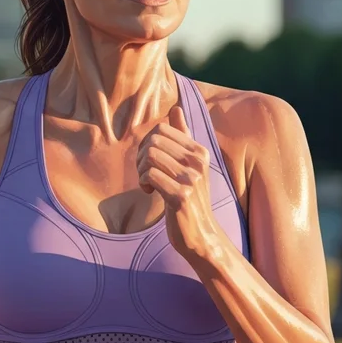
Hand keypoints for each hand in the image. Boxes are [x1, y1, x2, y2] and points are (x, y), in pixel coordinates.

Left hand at [137, 105, 215, 259]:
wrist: (201, 234)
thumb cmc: (191, 198)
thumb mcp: (190, 166)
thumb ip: (183, 136)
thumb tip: (175, 108)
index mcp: (199, 152)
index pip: (162, 129)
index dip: (147, 142)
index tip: (149, 161)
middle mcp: (198, 162)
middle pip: (154, 141)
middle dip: (141, 156)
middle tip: (145, 172)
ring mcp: (191, 179)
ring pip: (150, 156)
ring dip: (141, 170)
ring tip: (148, 182)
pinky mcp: (181, 196)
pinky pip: (150, 176)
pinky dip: (143, 183)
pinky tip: (149, 192)